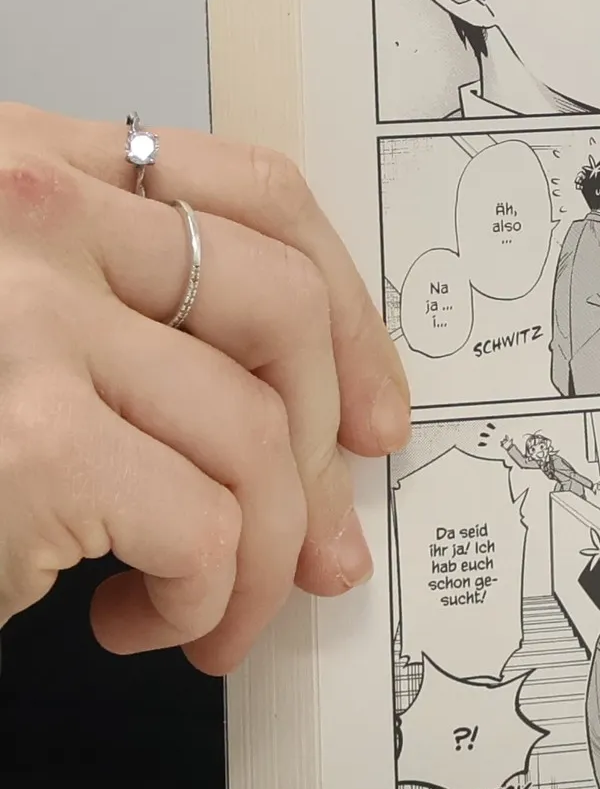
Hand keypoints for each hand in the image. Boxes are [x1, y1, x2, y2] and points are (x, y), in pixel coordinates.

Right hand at [0, 105, 410, 672]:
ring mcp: (21, 321)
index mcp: (23, 168)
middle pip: (283, 311)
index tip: (375, 403)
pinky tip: (146, 620)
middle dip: (323, 450)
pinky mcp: (26, 441)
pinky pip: (205, 526)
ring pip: (257, 434)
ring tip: (203, 605)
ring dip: (256, 554)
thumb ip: (126, 324)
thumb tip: (318, 427)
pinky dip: (205, 598)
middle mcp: (24, 215)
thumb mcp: (4, 323)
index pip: (252, 192)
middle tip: (313, 543)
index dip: (348, 306)